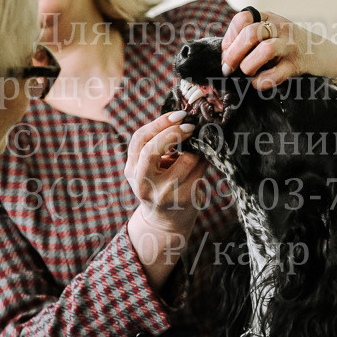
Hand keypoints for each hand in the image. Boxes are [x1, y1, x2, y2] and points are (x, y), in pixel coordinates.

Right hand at [124, 110, 205, 235]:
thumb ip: (157, 145)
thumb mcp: (148, 168)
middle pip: (152, 149)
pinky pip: (200, 171)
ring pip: (186, 159)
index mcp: (132, 170)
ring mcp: (163, 193)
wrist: (165, 222)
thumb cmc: (158, 184)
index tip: (178, 114)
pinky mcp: (184, 199)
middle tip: (190, 126)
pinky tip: (204, 159)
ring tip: (199, 145)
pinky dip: (204, 160)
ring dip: (196, 148)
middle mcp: (143, 183)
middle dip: (174, 133)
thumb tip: (182, 117)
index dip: (160, 123)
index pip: (140, 139)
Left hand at [220, 8, 336, 90]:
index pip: (243, 18)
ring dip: (249, 65)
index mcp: (270, 18)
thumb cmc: (290, 47)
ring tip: (246, 73)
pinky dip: (263, 81)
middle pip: (251, 33)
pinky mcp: (298, 64)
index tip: (226, 52)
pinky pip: (277, 73)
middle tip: (228, 68)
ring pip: (266, 50)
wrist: (326, 55)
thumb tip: (225, 57)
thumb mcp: (273, 33)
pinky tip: (259, 83)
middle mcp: (280, 28)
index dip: (230, 36)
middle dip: (233, 53)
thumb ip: (251, 39)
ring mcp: (291, 45)